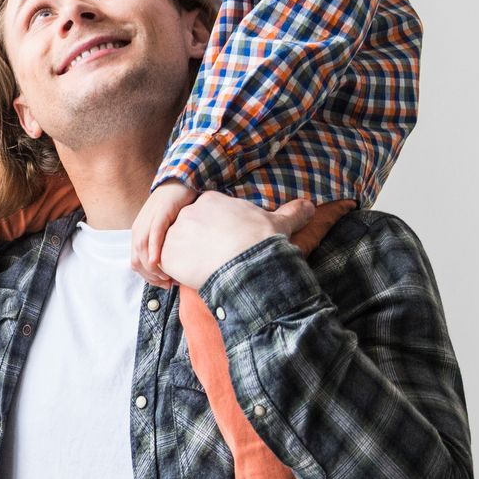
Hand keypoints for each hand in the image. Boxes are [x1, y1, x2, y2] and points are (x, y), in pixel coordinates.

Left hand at [130, 181, 199, 285]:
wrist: (180, 183)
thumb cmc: (176, 209)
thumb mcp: (166, 231)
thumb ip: (163, 246)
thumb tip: (169, 269)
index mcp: (139, 234)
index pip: (136, 263)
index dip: (148, 278)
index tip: (164, 285)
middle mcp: (139, 229)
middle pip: (137, 260)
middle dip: (151, 276)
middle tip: (167, 284)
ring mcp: (148, 221)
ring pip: (143, 250)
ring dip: (153, 268)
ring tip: (166, 278)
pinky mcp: (160, 213)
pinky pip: (154, 235)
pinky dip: (154, 250)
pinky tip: (158, 261)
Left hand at [158, 193, 316, 292]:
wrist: (249, 263)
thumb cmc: (263, 242)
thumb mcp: (279, 223)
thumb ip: (291, 212)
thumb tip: (311, 205)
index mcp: (211, 200)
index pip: (205, 217)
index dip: (215, 235)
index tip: (227, 247)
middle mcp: (189, 212)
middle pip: (189, 231)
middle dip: (199, 246)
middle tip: (218, 262)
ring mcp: (175, 233)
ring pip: (176, 248)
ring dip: (188, 260)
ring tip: (208, 271)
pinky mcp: (167, 254)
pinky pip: (167, 265)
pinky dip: (178, 274)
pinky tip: (197, 278)